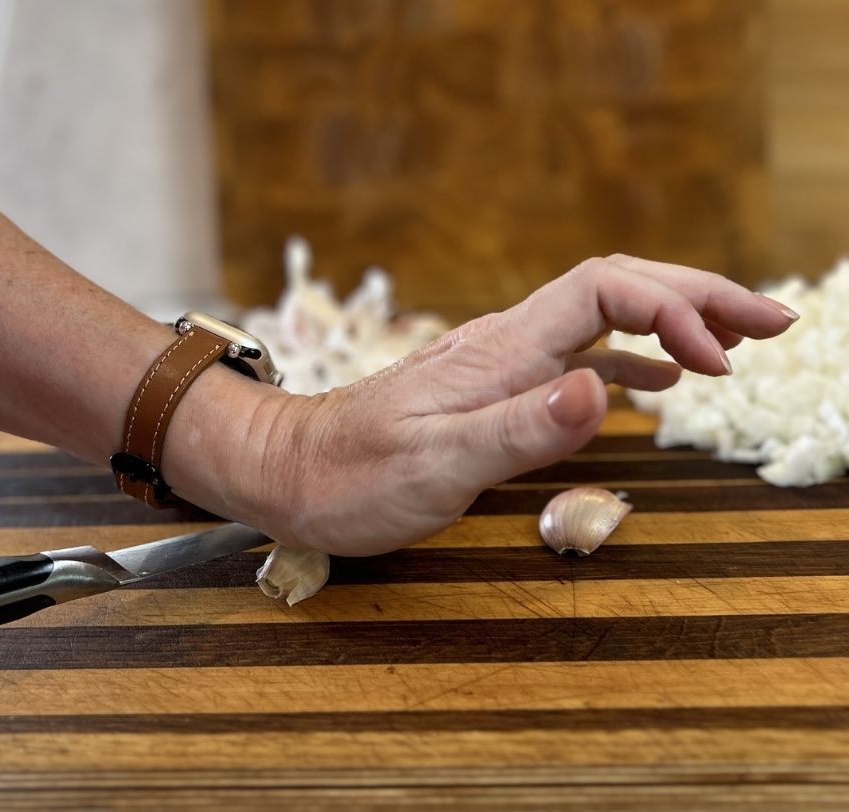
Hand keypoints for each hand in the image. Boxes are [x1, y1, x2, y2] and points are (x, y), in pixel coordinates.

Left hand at [264, 255, 798, 555]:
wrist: (292, 473)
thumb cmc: (352, 477)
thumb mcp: (432, 464)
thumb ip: (517, 428)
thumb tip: (602, 388)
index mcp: (499, 352)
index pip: (606, 291)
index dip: (674, 307)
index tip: (720, 359)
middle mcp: (505, 344)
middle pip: (614, 288)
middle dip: (696, 294)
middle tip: (771, 321)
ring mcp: (499, 365)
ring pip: (600, 318)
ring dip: (671, 321)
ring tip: (735, 343)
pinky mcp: (490, 392)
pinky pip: (574, 357)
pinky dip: (626, 359)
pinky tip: (651, 382)